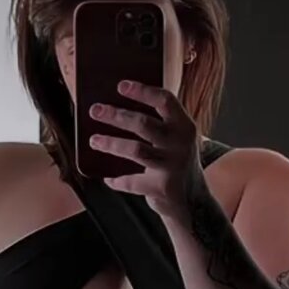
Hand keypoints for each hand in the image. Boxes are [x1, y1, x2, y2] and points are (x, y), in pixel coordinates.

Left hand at [88, 80, 205, 218]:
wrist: (194, 202)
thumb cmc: (177, 162)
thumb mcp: (177, 138)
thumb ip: (160, 123)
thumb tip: (120, 106)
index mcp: (184, 126)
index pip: (165, 101)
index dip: (142, 91)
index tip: (121, 86)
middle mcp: (180, 144)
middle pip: (143, 124)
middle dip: (116, 116)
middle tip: (95, 110)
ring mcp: (171, 166)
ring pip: (136, 150)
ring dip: (111, 144)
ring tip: (94, 140)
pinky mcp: (161, 187)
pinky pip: (132, 182)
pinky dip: (118, 180)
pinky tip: (108, 178)